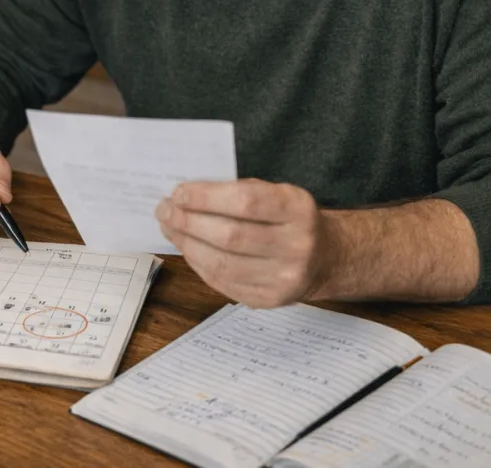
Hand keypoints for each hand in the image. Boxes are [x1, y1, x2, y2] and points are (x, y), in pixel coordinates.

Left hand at [156, 179, 335, 307]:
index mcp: (298, 210)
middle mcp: (297, 246)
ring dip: (186, 244)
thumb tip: (185, 196)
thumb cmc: (288, 218)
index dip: (206, 197)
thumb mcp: (276, 193)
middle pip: (229, 236)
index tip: (179, 192)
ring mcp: (284, 278)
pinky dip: (197, 263)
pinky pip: (222, 282)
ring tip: (170, 227)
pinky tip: (187, 247)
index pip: (246, 201)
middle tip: (165, 210)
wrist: (325, 258)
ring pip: (221, 263)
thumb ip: (237, 191)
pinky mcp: (269, 300)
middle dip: (188, 221)